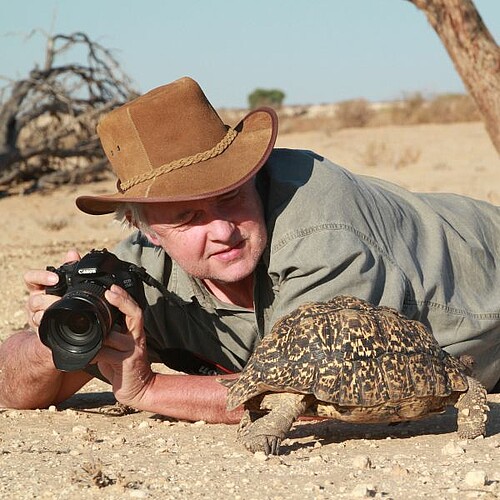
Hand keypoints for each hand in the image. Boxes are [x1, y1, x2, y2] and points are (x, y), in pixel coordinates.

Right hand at [25, 249, 80, 331]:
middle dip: (48, 300)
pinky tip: (57, 321)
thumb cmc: (66, 299)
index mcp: (40, 286)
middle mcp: (35, 300)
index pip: (31, 277)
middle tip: (61, 299)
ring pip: (37, 314)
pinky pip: (41, 326)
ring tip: (61, 310)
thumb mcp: (69, 282)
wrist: (67, 323)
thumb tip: (72, 253)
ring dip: (50, 312)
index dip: (40, 276)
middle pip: (33, 299)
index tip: (55, 279)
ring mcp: (36, 315)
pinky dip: (49, 323)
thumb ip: (70, 266)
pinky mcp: (40, 328)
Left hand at [94, 284, 154, 407]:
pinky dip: (93, 353)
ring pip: (115, 335)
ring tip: (87, 327)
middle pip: (135, 314)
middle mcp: (137, 338)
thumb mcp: (117, 347)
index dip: (124, 298)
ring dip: (100, 332)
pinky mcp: (126, 363)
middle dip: (122, 301)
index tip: (112, 288)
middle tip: (109, 292)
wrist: (139, 390)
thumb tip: (92, 322)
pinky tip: (87, 356)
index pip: (134, 310)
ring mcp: (133, 350)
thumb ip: (109, 334)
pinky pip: (106, 354)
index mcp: (134, 332)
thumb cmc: (124, 368)